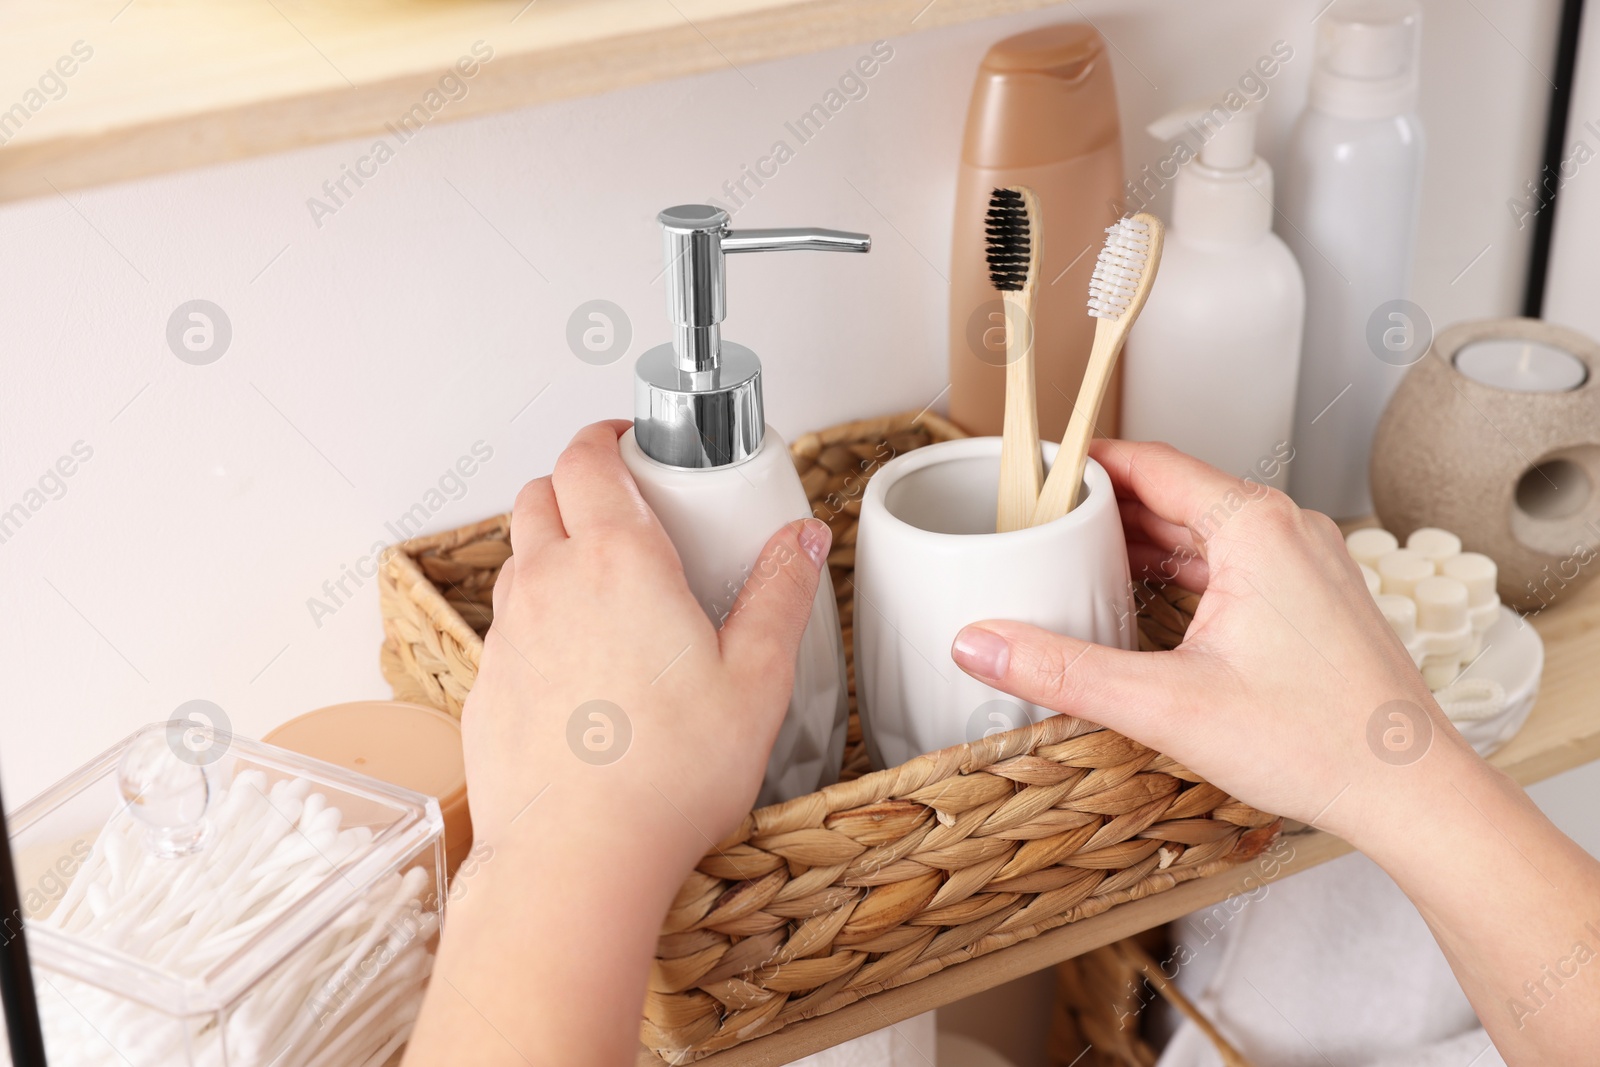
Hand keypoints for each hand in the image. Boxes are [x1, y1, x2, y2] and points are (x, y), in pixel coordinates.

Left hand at [407, 420, 830, 1066]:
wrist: (576, 859)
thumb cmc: (668, 776)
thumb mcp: (757, 679)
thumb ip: (780, 594)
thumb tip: (802, 541)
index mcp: (616, 561)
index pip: (586, 457)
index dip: (606, 437)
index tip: (633, 444)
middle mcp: (548, 584)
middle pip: (539, 495)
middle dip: (577, 485)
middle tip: (626, 512)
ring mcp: (508, 636)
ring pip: (517, 559)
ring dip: (552, 552)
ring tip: (607, 594)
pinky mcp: (484, 688)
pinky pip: (506, 629)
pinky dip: (536, 622)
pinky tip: (580, 672)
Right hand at [949, 439, 1478, 848]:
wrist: (1412, 791)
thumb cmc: (1320, 743)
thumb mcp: (1167, 706)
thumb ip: (1063, 671)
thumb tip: (980, 645)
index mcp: (1255, 527)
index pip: (1150, 462)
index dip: (1084, 463)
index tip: (1034, 469)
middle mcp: (1286, 528)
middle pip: (1174, 490)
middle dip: (1103, 504)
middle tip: (1038, 518)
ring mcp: (1306, 560)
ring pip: (1204, 526)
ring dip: (1142, 536)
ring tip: (1076, 554)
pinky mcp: (1312, 595)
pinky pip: (1231, 558)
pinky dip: (1180, 566)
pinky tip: (1143, 596)